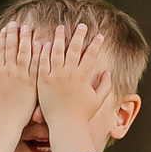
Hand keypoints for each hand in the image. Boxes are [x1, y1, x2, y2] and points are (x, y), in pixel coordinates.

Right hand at [0, 17, 37, 120]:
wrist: (5, 122)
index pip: (1, 52)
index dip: (3, 39)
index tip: (5, 29)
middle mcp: (9, 72)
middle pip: (11, 48)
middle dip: (14, 34)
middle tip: (17, 22)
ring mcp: (21, 77)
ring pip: (23, 54)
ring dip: (25, 39)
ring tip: (28, 27)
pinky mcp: (32, 84)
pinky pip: (35, 66)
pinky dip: (37, 54)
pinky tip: (40, 44)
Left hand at [33, 25, 119, 151]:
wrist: (64, 125)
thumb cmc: (82, 114)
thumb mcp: (98, 100)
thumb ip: (106, 85)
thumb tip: (108, 72)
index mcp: (82, 76)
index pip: (91, 55)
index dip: (96, 44)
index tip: (100, 35)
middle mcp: (69, 74)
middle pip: (74, 49)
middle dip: (79, 35)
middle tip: (82, 25)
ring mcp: (54, 76)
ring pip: (56, 52)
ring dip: (60, 38)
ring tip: (61, 28)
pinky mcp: (42, 80)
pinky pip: (42, 62)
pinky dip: (44, 51)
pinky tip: (45, 42)